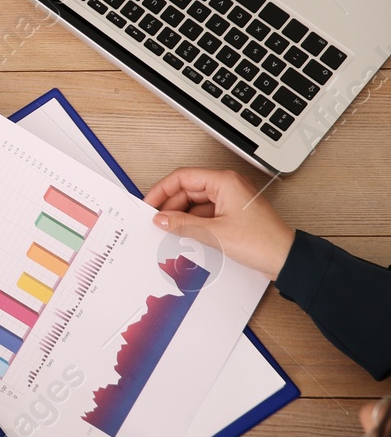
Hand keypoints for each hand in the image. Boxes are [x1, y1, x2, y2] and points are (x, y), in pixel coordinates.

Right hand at [145, 168, 295, 280]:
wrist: (287, 259)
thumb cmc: (263, 242)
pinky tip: (186, 234)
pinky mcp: (232, 214)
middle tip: (156, 221)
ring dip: (182, 215)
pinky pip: (205, 212)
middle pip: (188, 189)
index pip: (183, 177)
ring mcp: (230, 200)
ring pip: (195, 202)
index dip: (162, 190)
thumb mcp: (214, 233)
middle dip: (171, 205)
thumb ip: (183, 224)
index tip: (149, 204)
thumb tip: (161, 218)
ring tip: (170, 230)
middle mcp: (227, 186)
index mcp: (224, 181)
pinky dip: (193, 222)